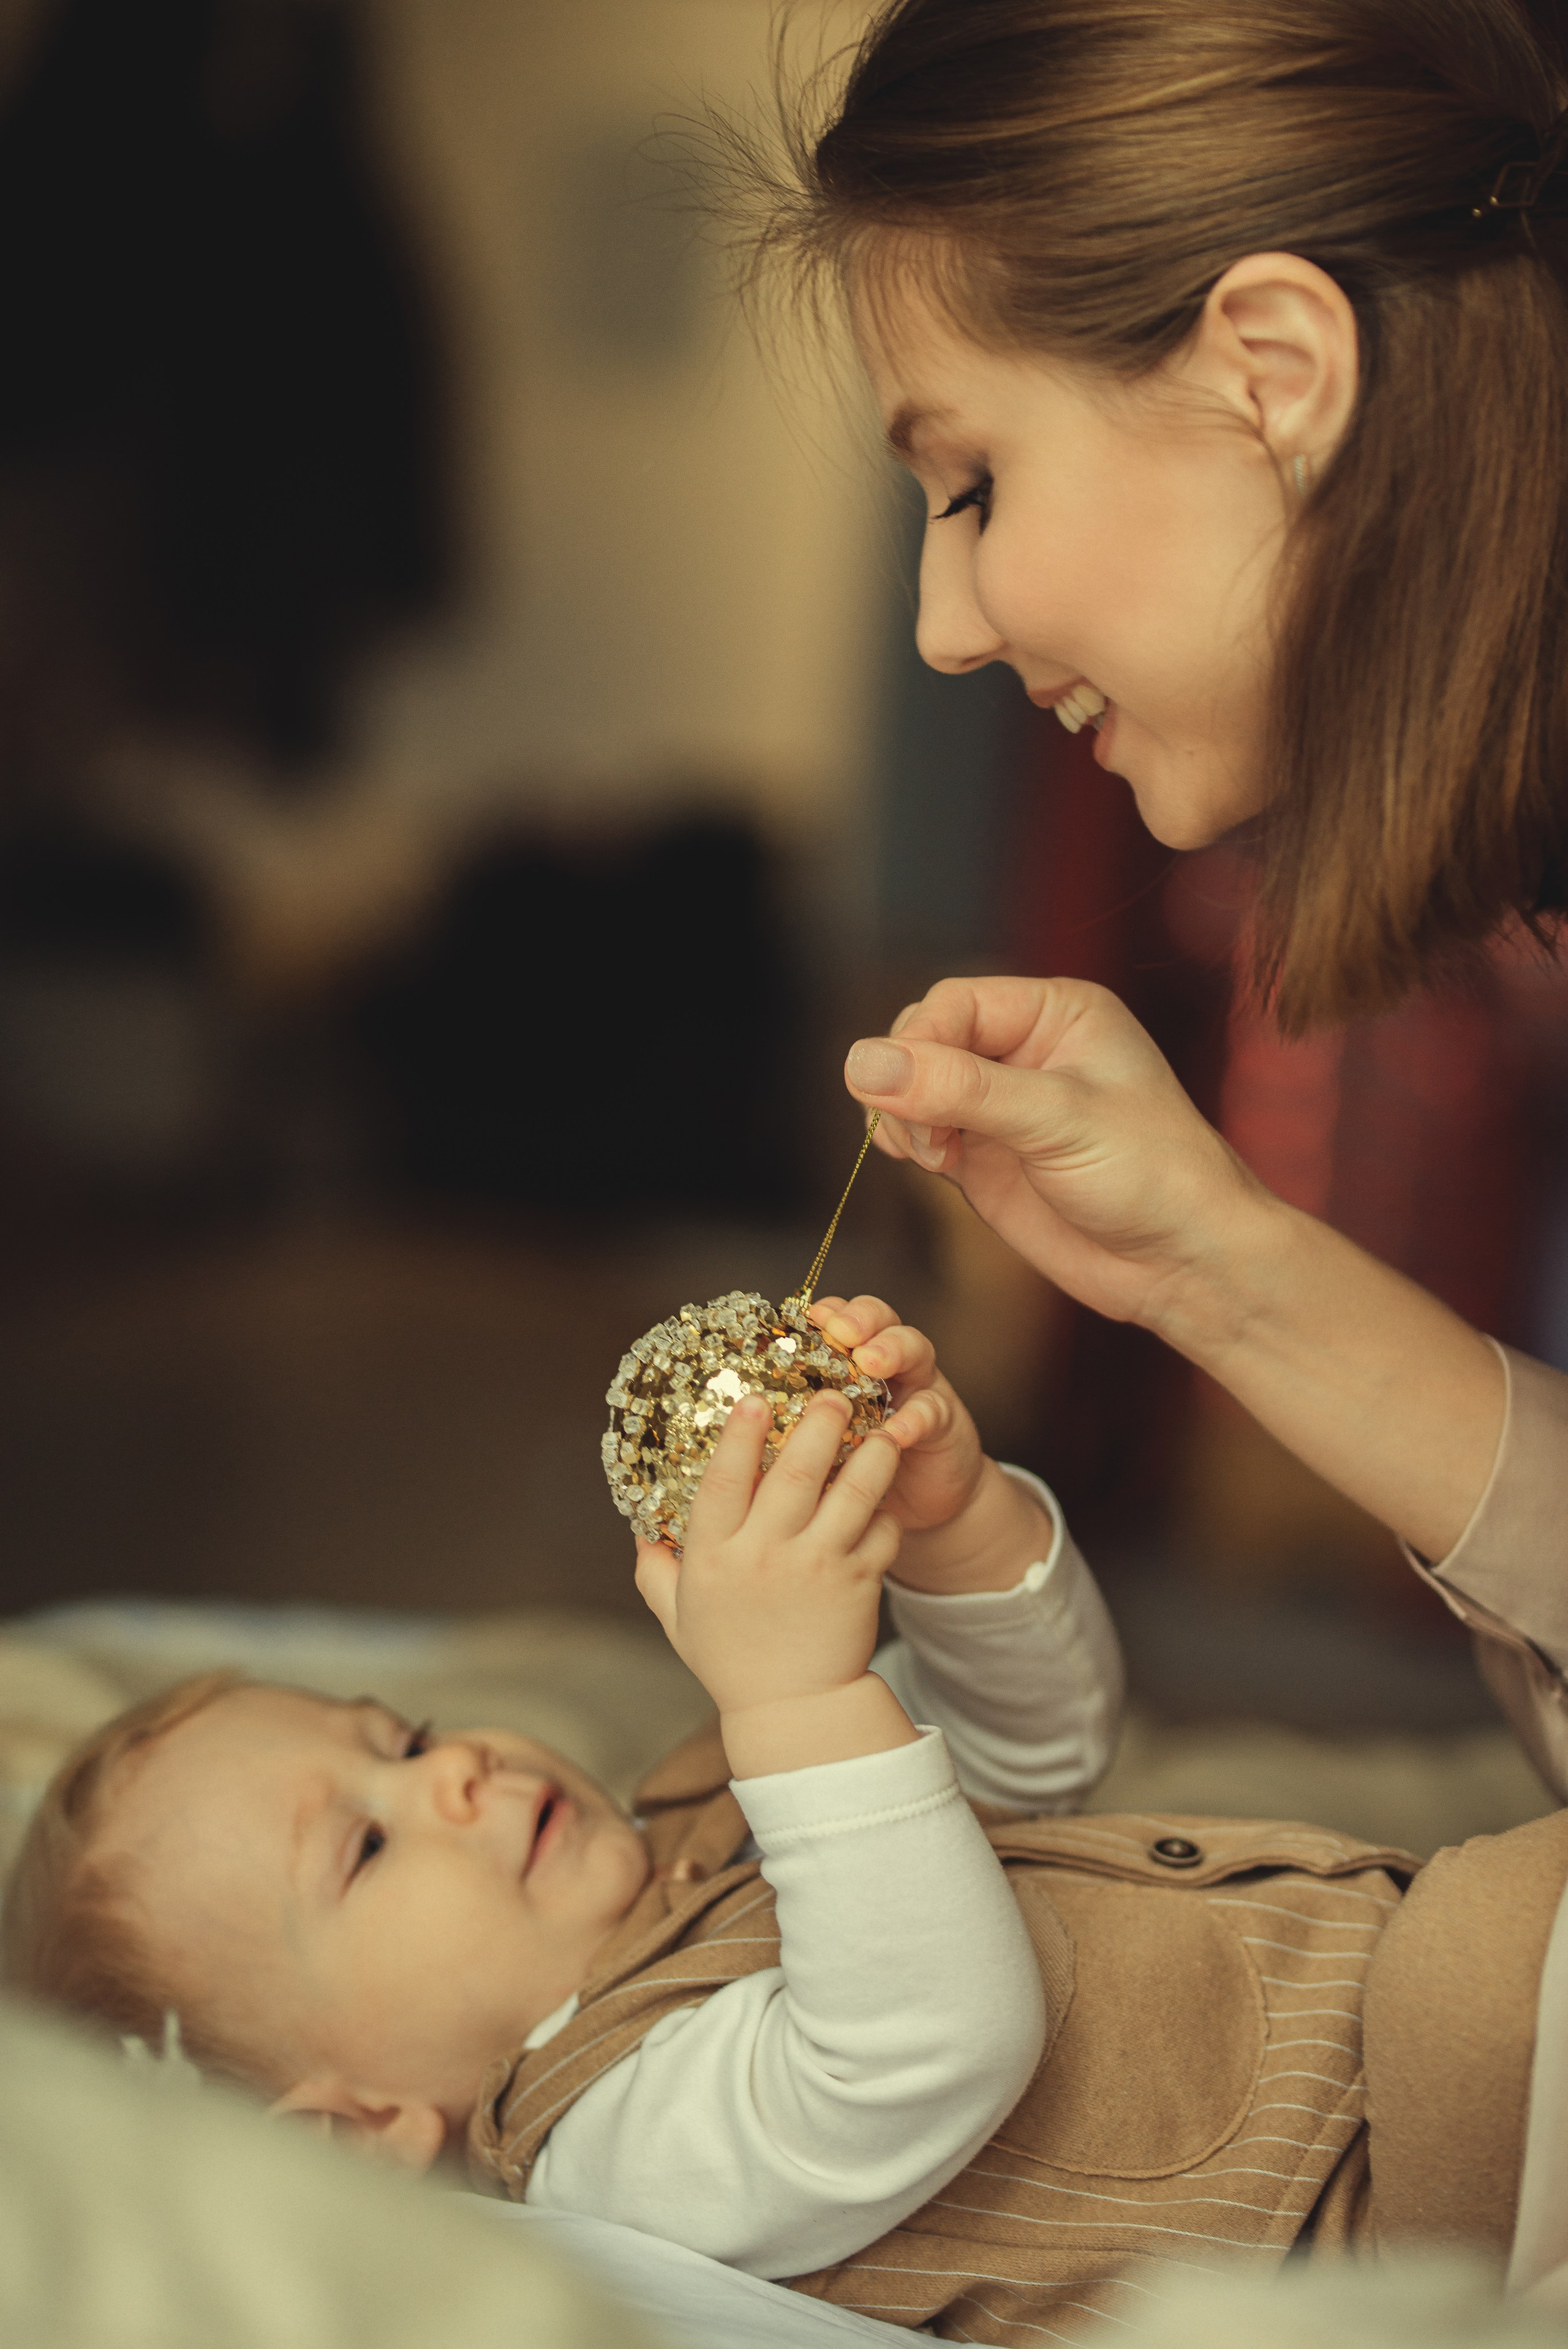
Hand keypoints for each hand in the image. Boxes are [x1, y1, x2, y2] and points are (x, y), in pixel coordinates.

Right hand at [634, 1391, 916, 1774]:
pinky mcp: (860, 1584)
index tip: (754, 1398)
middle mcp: (764, 1558)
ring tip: (880, 1425)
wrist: (794, 1710)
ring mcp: (817, 1570)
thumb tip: (638, 1526)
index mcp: (714, 1559)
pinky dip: (887, 1506)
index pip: (721, 1482)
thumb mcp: (677, 1617)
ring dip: (867, 1453)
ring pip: (850, 1494)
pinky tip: (887, 1485)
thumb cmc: (731, 1659)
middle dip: (817, 1424)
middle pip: (794, 1474)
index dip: (738, 1436)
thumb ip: (654, 1570)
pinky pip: (880, 1531)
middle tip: (833, 1392)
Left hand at [806, 1293, 982, 1534]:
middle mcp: (888, 1362)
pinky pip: (933, 1410)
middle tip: (842, 1331)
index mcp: (850, 1360)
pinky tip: (896, 1431)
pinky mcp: (945, 1420)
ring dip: (891, 1349)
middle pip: (880, 1319)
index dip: (826, 1312)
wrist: (918, 1504)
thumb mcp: (820, 1438)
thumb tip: (736, 1418)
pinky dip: (916, 1417)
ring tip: (871, 1362)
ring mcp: (920, 1385)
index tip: (806, 1317)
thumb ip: (792, 1418)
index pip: (839, 1318)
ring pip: (914, 1348)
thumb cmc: (854, 1468)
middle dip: (861, 1318)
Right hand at [845, 975, 1503, 1562]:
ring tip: (938, 1156)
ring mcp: (1000, 1104)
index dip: (918, 1044)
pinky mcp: (984, 1155)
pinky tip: (938, 1167)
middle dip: (908, 1082)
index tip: (907, 1094)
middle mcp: (1024, 1048)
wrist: (1184, 1264)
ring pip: (911, 1086)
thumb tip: (861, 1062)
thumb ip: (959, 1088)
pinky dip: (911, 1145)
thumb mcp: (1056, 1119)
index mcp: (1055, 1012)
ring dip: (903, 1118)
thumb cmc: (1150, 1175)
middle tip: (931, 1137)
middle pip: (922, 1039)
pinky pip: (919, 1131)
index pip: (951, 1003)